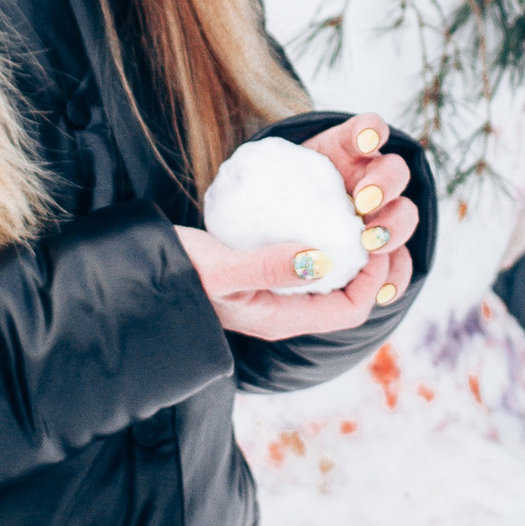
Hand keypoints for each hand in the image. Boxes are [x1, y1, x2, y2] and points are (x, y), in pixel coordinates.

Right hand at [177, 115, 418, 342]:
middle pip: (351, 294)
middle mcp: (286, 309)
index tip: (374, 237)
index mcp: (282, 319)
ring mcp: (277, 290)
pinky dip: (329, 235)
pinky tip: (328, 206)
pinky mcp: (266, 268)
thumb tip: (323, 260)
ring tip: (363, 210)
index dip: (375, 277)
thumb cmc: (174, 273)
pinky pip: (313, 257)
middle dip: (375, 262)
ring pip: (334, 274)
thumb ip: (269, 265)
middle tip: (383, 221)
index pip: (351, 310)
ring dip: (355, 246)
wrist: (141, 268)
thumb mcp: (220, 268)